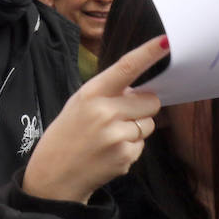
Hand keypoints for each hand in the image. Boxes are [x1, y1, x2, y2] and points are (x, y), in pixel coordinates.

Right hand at [22, 35, 166, 203]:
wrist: (53, 177)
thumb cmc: (64, 137)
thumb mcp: (76, 107)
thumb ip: (106, 95)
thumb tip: (140, 90)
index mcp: (90, 95)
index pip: (124, 69)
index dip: (147, 54)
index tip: (165, 42)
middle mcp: (105, 112)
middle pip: (150, 101)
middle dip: (142, 107)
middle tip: (119, 117)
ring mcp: (117, 136)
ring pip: (149, 124)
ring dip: (136, 129)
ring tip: (108, 138)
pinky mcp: (126, 156)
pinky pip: (142, 144)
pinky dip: (130, 147)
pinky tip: (109, 152)